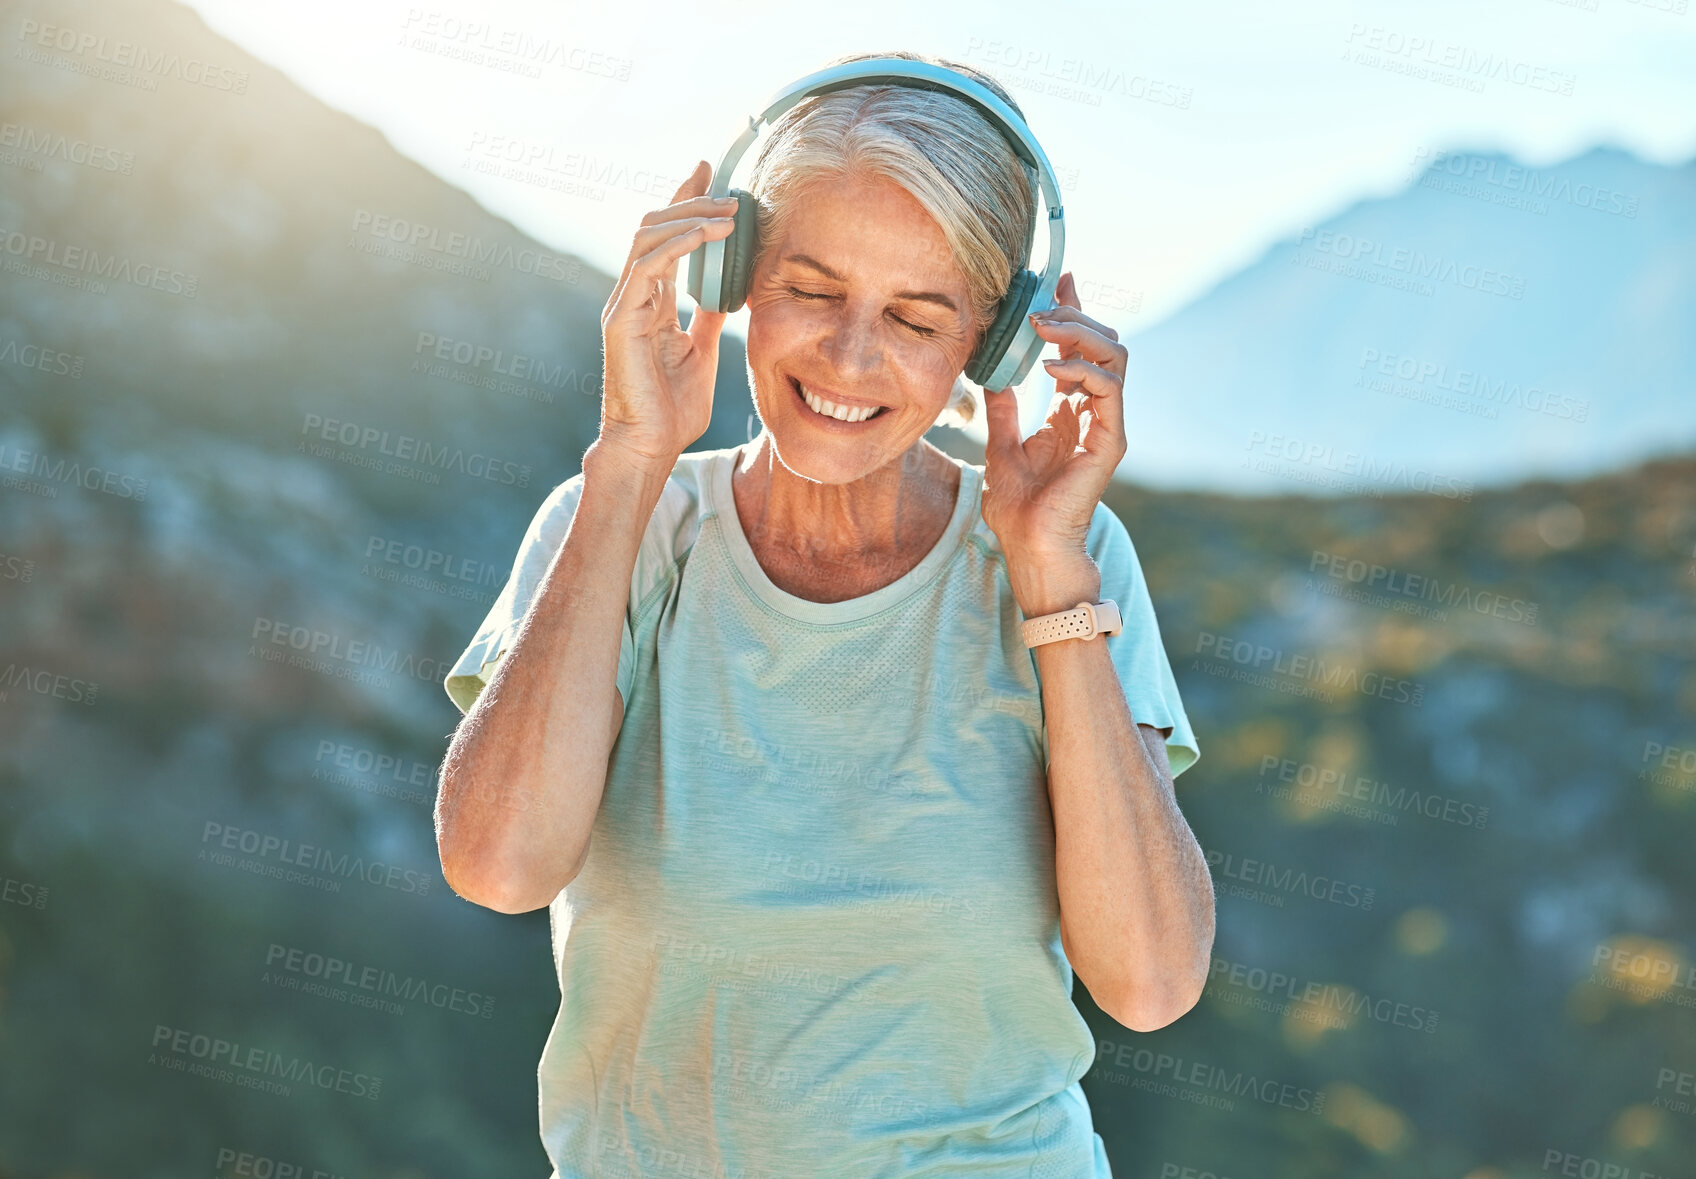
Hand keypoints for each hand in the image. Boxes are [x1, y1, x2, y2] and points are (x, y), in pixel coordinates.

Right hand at [595, 160, 738, 470]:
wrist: (650, 446)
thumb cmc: (673, 409)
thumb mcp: (703, 351)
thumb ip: (708, 316)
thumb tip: (729, 289)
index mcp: (650, 301)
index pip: (665, 238)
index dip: (686, 202)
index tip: (713, 174)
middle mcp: (632, 296)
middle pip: (653, 227)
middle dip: (690, 200)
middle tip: (729, 188)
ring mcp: (623, 305)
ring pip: (647, 237)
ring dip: (690, 217)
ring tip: (730, 212)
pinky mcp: (621, 319)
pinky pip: (647, 266)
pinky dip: (679, 245)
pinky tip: (709, 236)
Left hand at [980, 271, 1127, 571]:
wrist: (1029, 547)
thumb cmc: (1018, 509)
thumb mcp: (1000, 446)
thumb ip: (1003, 410)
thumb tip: (993, 376)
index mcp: (1072, 411)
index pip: (1082, 349)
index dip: (1073, 312)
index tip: (1056, 281)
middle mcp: (1095, 413)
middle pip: (1105, 343)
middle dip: (1075, 316)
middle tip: (1040, 307)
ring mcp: (1106, 425)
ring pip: (1115, 357)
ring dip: (1080, 333)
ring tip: (1043, 327)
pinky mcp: (1109, 441)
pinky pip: (1108, 389)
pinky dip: (1082, 368)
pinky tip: (1050, 366)